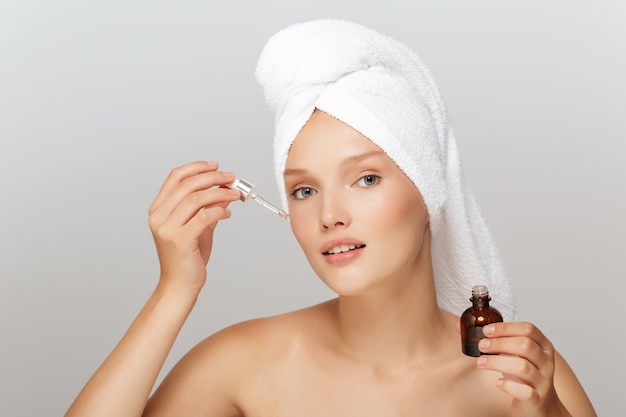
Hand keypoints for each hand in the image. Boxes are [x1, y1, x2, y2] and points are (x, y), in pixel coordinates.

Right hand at [148, 161, 240, 294]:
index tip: (215, 166)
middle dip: (212, 177)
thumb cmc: (187, 256)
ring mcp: (167, 228)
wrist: (179, 283)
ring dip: (220, 193)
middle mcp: (159, 216)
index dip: (196, 168)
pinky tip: (228, 213)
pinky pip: (204, 216)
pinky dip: (219, 211)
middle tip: (230, 177)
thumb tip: (225, 190)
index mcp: (158, 209)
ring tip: (235, 194)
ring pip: (196, 198)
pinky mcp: (180, 240)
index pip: (175, 177)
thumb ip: (208, 207)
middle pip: (187, 184)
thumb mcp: (197, 226)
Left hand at [476, 322, 570, 416]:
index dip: (505, 328)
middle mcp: (546, 362)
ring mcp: (543, 381)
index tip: (486, 330)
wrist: (540, 405)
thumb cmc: (524, 375)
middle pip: (525, 345)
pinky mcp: (537, 399)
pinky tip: (497, 382)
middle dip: (499, 343)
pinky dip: (508, 385)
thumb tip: (460, 326)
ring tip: (481, 362)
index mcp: (542, 346)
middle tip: (481, 346)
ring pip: (523, 367)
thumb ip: (493, 340)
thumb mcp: (512, 354)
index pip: (528, 329)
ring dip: (497, 362)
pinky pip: (525, 391)